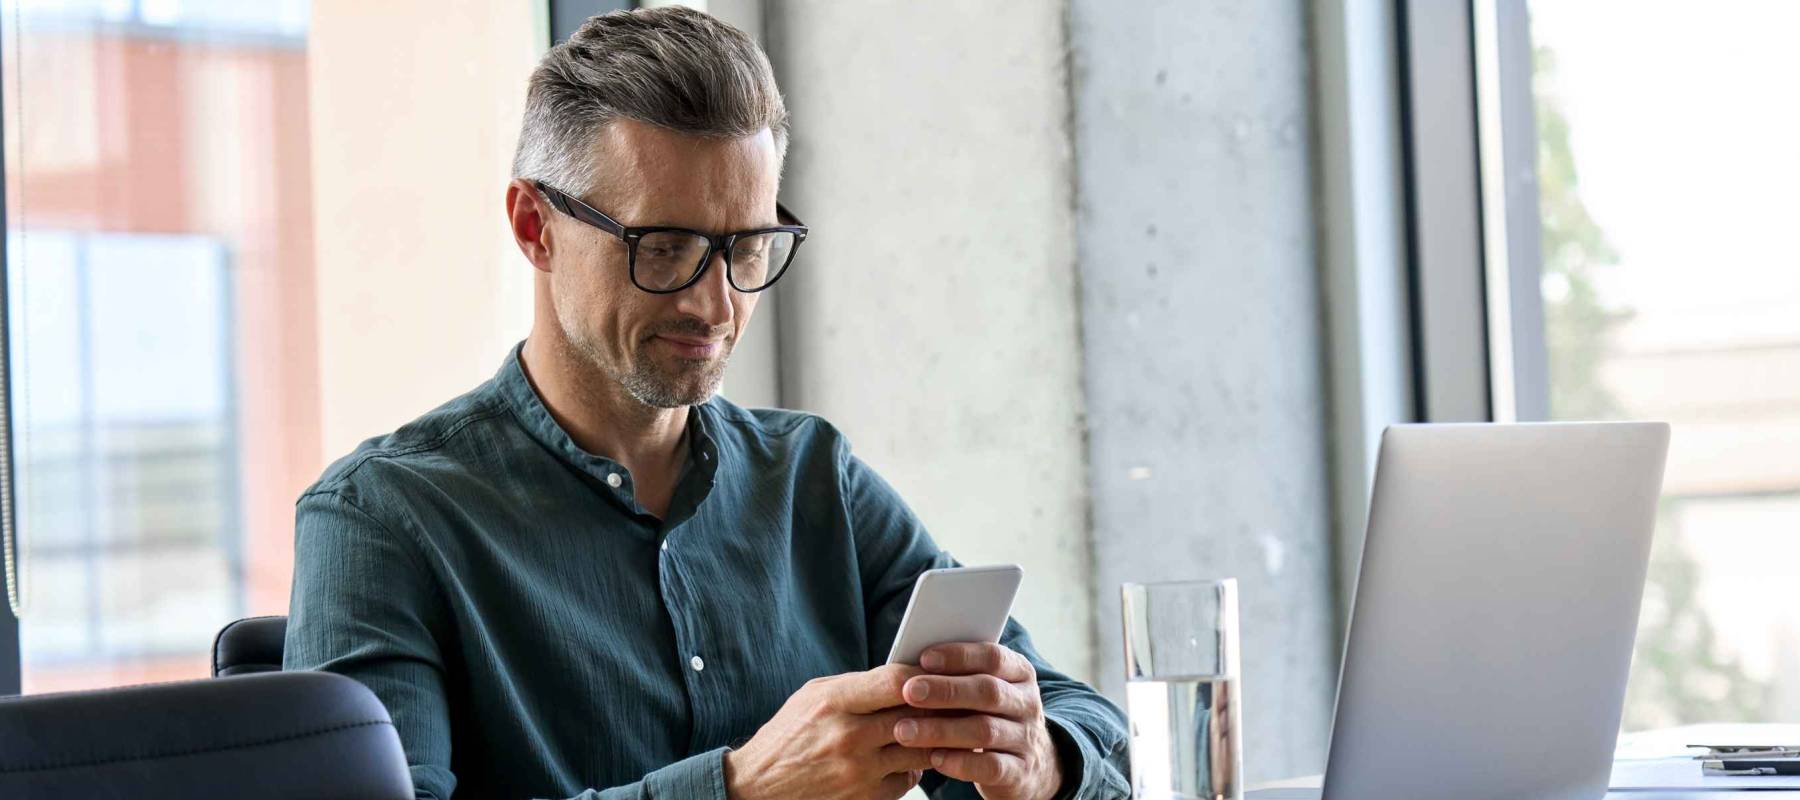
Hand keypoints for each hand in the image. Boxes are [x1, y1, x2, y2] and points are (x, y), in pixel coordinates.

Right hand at [724, 664, 934, 799]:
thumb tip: (904, 676)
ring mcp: (858, 771)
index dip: (923, 675)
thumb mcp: (814, 695)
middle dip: (939, 706)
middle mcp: (848, 736)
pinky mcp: (864, 798)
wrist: (760, 786)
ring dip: (932, 738)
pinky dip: (913, 767)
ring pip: (920, 750)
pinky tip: (906, 756)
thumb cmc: (789, 734)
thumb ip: (858, 686)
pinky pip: (908, 779)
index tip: (936, 673)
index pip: (895, 681)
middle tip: (953, 700)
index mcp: (834, 702)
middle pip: (916, 715)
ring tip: (935, 727)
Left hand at [894, 642, 1064, 799]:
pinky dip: (960, 763)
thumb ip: (958, 677)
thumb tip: (910, 666)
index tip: (924, 658)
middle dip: (946, 690)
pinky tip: (934, 758)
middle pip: (988, 692)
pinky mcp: (1020, 772)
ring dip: (941, 729)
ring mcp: (1026, 739)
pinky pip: (990, 767)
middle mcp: (1027, 703)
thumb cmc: (991, 716)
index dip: (959, 656)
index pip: (993, 657)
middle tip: (909, 692)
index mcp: (1019, 673)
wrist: (1030, 765)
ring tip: (905, 730)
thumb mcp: (983, 691)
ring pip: (985, 730)